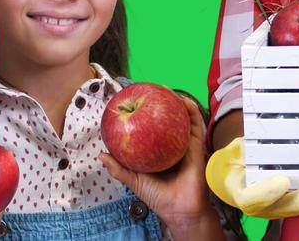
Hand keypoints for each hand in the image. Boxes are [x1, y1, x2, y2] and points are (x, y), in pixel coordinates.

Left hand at [100, 94, 221, 238]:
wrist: (179, 209)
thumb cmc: (158, 196)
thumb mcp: (134, 179)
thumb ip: (118, 168)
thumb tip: (101, 154)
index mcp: (159, 151)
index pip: (151, 128)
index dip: (145, 113)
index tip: (136, 99)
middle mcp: (172, 145)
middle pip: (167, 120)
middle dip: (161, 103)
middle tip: (151, 89)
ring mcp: (185, 144)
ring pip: (182, 118)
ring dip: (176, 102)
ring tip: (166, 89)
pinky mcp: (197, 147)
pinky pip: (196, 125)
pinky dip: (191, 111)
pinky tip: (184, 102)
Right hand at [206, 137, 298, 218]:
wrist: (237, 180)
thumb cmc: (235, 164)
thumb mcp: (232, 153)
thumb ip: (241, 148)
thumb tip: (252, 139)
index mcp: (244, 195)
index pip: (253, 200)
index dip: (267, 193)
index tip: (281, 181)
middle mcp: (265, 207)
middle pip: (286, 209)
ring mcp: (283, 208)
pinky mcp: (297, 204)